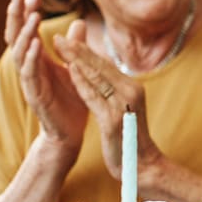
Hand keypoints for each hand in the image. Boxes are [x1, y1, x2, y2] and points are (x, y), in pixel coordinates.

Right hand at [5, 0, 86, 153]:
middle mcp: (31, 66)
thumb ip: (76, 46)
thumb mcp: (77, 66)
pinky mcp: (34, 94)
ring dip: (25, 34)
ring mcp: (30, 80)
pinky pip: (29, 74)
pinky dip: (31, 58)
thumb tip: (79, 22)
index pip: (29, 29)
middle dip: (17, 15)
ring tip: (31, 17)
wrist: (71, 130)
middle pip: (17, 36)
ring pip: (20, 52)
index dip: (29, 11)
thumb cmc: (72, 98)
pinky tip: (36, 44)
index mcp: (40, 58)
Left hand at [52, 23, 155, 179]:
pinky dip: (81, 82)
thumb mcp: (124, 109)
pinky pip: (94, 97)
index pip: (106, 65)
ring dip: (76, 60)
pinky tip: (69, 71)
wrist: (142, 164)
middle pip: (101, 66)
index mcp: (134, 88)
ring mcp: (123, 106)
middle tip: (58, 36)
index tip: (67, 40)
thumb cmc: (129, 138)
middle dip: (78, 50)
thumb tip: (99, 75)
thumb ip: (114, 91)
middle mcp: (131, 92)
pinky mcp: (113, 120)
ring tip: (59, 48)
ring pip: (97, 77)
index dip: (85, 51)